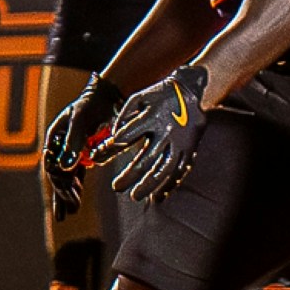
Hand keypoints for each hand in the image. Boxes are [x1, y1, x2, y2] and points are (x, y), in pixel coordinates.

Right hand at [41, 76, 125, 219]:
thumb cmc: (92, 106)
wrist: (107, 96)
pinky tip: (76, 200)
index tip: (70, 196)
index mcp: (54, 138)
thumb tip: (64, 167)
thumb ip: (73, 143)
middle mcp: (60, 146)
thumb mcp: (80, 121)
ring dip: (66, 195)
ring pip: (66, 177)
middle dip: (61, 194)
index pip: (52, 166)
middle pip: (57, 175)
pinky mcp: (84, 153)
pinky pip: (77, 174)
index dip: (59, 183)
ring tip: (69, 212)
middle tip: (69, 211)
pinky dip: (76, 187)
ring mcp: (71, 151)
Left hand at [102, 64, 211, 202]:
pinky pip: (181, 171)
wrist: (191, 92)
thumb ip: (124, 115)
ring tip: (134, 196)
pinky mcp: (190, 150)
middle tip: (116, 188)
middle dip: (131, 174)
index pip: (130, 134)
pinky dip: (170, 184)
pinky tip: (158, 197)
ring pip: (165, 168)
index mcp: (153, 117)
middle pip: (148, 158)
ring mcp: (181, 143)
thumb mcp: (139, 98)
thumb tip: (114, 136)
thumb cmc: (158, 96)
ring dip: (150, 184)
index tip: (98, 157)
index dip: (114, 145)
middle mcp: (168, 132)